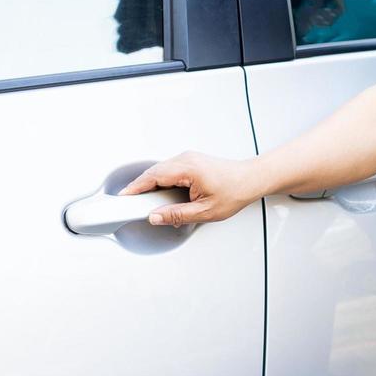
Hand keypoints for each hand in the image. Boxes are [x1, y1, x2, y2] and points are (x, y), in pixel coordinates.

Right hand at [119, 151, 261, 226]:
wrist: (252, 179)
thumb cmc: (235, 191)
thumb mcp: (205, 211)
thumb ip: (177, 215)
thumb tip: (156, 217)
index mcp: (188, 168)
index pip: (153, 176)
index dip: (136, 187)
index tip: (123, 197)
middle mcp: (186, 159)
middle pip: (154, 172)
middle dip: (142, 189)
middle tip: (133, 205)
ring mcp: (189, 158)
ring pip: (161, 171)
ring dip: (154, 186)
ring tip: (152, 205)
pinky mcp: (191, 161)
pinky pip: (170, 170)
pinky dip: (164, 182)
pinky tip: (167, 197)